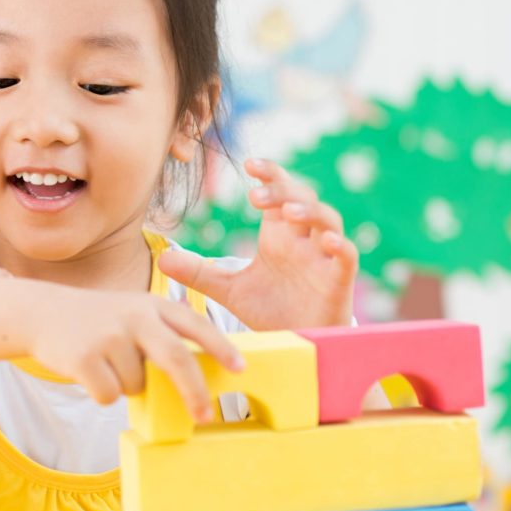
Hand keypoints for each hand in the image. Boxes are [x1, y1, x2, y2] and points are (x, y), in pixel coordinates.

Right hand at [28, 292, 243, 421]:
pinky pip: (109, 394)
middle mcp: (134, 316)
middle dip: (194, 392)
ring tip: (106, 365)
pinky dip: (101, 392)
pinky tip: (88, 371)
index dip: (220, 347)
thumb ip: (163, 334)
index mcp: (151, 305)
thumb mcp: (133, 312)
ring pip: (136, 386)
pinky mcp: (84, 357)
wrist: (41, 312)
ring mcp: (108, 336)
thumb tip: (196, 379)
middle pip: (176, 359)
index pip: (195, 326)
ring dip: (125, 386)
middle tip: (205, 415)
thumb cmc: (98, 321)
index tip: (240, 369)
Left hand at [159, 158, 357, 329]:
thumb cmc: (271, 310)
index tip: (249, 164)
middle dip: (283, 190)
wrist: (296, 345)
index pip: (278, 191)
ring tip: (289, 213)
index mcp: (278, 234)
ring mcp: (323, 258)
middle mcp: (302, 240)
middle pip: (302, 199)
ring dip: (312, 212)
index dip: (270, 174)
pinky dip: (341, 246)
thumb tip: (161, 259)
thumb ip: (199, 272)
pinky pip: (348, 257)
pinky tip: (329, 242)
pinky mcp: (339, 281)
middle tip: (256, 195)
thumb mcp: (229, 290)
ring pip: (328, 221)